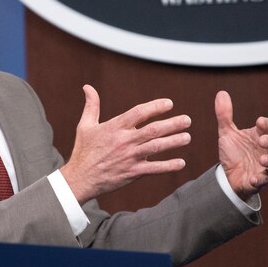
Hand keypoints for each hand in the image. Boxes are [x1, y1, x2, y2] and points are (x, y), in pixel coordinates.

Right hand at [60, 85, 190, 203]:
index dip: (155, 106)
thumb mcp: (85, 126)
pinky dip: (169, 166)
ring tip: (187, 137)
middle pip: (153, 129)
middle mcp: (124, 141)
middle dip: (172, 124)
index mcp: (115, 127)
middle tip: (187, 120)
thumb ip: (91, 106)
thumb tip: (88, 87)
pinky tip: (181, 162)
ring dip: (174, 142)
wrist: (80, 178)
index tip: (169, 103)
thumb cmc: (83, 151)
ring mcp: (130, 157)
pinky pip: (155, 169)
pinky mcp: (133, 173)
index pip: (139, 113)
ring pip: (157, 147)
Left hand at [216, 90, 267, 198]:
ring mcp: (265, 165)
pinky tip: (253, 178)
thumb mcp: (227, 133)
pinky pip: (265, 180)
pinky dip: (260, 179)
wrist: (228, 176)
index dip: (266, 124)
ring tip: (262, 159)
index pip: (267, 127)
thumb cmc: (233, 152)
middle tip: (261, 140)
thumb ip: (224, 115)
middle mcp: (265, 150)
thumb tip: (221, 93)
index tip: (259, 122)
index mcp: (258, 136)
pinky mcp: (260, 180)